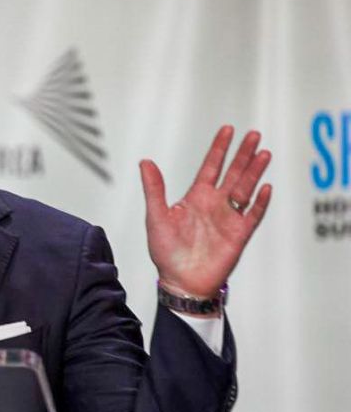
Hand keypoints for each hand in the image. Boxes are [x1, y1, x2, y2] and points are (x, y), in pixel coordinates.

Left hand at [140, 126, 271, 298]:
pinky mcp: (239, 235)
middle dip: (243, 154)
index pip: (210, 167)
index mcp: (195, 197)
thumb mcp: (156, 216)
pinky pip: (253, 215)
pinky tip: (265, 187)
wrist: (181, 281)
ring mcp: (228, 218)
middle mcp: (214, 204)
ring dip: (255, 172)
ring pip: (246, 189)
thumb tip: (145, 161)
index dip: (219, 148)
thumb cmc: (166, 251)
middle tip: (254, 134)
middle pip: (233, 173)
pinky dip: (259, 202)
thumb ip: (154, 189)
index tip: (228, 130)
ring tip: (264, 153)